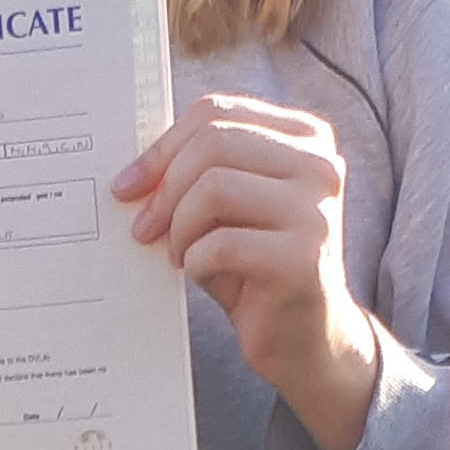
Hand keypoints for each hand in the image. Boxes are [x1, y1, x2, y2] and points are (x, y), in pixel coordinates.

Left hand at [113, 94, 379, 449]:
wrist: (305, 337)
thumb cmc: (257, 265)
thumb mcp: (229, 207)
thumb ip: (197, 174)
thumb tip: (134, 173)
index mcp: (305, 138)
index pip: (217, 113)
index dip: (162, 147)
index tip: (129, 185)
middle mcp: (320, 166)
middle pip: (214, 143)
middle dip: (165, 188)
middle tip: (144, 227)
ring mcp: (316, 211)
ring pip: (215, 187)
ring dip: (180, 226)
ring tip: (180, 253)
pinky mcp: (302, 258)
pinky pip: (221, 244)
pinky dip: (195, 261)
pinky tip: (201, 274)